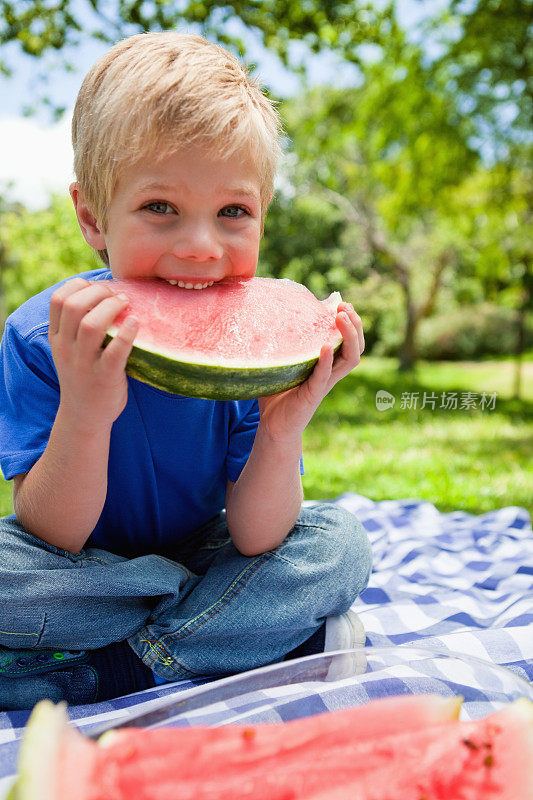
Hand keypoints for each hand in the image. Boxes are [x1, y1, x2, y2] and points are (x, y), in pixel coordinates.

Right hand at [48, 278, 138, 428]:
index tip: (97, 287)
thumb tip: (105, 292)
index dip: (78, 285)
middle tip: (116, 296)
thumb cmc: (85, 376)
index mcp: (57, 338)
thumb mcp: (71, 350)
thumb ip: (78, 326)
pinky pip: (115, 351)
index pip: (58, 300)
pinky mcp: (105, 377)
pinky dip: (127, 333)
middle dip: (98, 292)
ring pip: (91, 325)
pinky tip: (136, 323)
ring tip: (125, 304)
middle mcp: (67, 349)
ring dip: (111, 307)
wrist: (84, 417)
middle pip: (74, 306)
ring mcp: (84, 364)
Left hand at [257, 302, 363, 442]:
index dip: (351, 323)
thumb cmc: (276, 396)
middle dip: (355, 324)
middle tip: (345, 306)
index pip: (350, 342)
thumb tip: (266, 318)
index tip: (341, 303)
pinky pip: (325, 376)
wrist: (273, 427)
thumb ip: (281, 346)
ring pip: (350, 359)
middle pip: (356, 347)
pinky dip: (327, 360)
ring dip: (348, 337)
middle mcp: (331, 374)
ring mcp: (324, 384)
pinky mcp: (313, 394)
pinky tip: (326, 346)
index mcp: (327, 366)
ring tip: (341, 318)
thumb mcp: (281, 365)